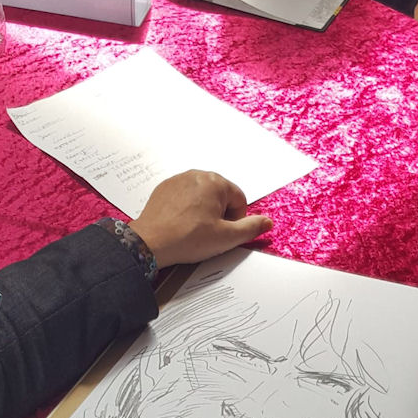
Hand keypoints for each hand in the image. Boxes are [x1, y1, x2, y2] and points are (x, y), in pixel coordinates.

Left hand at [130, 170, 272, 268]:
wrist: (150, 243)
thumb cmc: (187, 238)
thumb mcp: (227, 237)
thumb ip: (251, 228)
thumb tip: (267, 222)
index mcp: (215, 182)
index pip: (239, 199)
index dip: (235, 220)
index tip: (223, 232)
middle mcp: (197, 175)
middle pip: (221, 196)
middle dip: (219, 214)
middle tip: (208, 233)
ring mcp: (178, 180)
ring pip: (202, 196)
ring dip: (203, 211)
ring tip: (193, 229)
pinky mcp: (164, 188)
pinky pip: (184, 197)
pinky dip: (186, 210)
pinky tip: (180, 224)